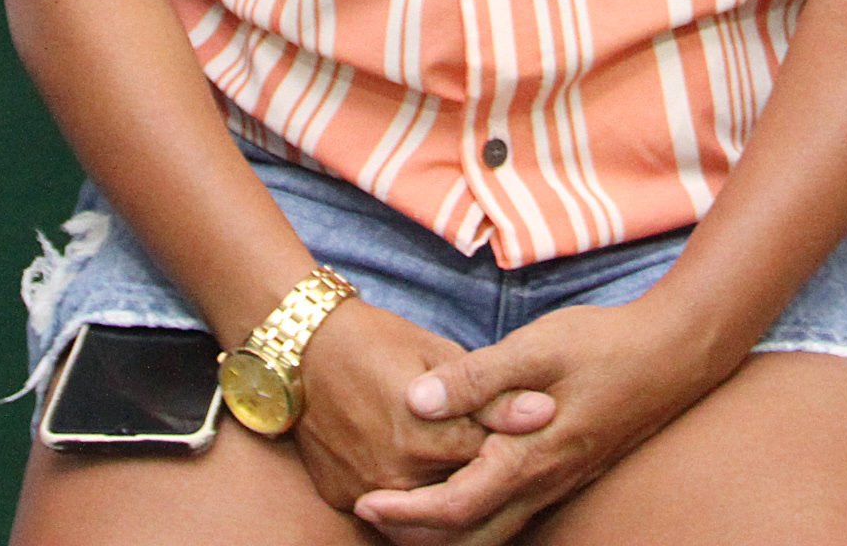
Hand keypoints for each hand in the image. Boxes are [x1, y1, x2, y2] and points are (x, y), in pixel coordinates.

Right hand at [279, 298, 519, 520]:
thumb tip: (545, 412)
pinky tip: (414, 458)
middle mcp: (395, 473)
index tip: (510, 419)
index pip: (488, 457)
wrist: (301, 349)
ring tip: (449, 448)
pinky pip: (390, 505)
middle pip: (461, 488)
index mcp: (423, 434)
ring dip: (446, 482)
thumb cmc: (376, 341)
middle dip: (479, 467)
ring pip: (427, 505)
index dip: (506, 440)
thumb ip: (492, 395)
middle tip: (479, 436)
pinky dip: (408, 488)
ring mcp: (366, 490)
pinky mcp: (344, 497)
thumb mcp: (438, 354)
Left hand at [351, 299, 723, 545]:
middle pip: (470, 538)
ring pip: (494, 530)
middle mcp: (542, 484)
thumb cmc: (604, 345)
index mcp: (527, 458)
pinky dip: (477, 514)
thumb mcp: (535, 349)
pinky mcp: (568, 471)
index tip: (365, 504)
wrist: (674, 354)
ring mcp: (559, 482)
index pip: (452, 509)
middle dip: (419, 537)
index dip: (404, 513)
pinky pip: (513, 513)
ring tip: (406, 509)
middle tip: (375, 517)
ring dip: (448, 529)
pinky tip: (462, 485)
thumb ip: (475, 377)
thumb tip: (415, 401)